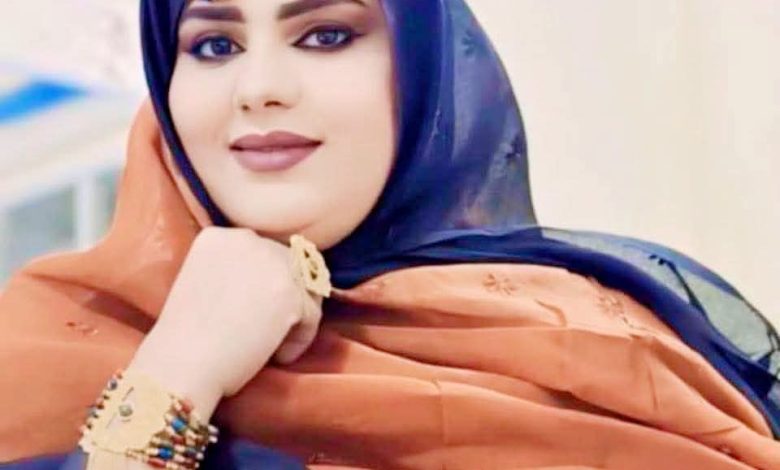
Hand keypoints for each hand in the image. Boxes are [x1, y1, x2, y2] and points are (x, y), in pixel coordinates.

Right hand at [128, 227, 323, 417]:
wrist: (180, 366)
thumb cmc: (188, 340)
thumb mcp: (206, 284)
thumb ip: (240, 272)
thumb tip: (288, 279)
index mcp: (220, 236)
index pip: (266, 253)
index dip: (267, 287)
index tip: (251, 316)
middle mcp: (246, 239)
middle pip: (292, 266)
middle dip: (286, 301)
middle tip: (265, 334)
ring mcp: (270, 262)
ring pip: (305, 290)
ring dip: (295, 321)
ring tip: (269, 347)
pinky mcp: (287, 292)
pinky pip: (311, 316)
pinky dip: (299, 341)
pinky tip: (276, 356)